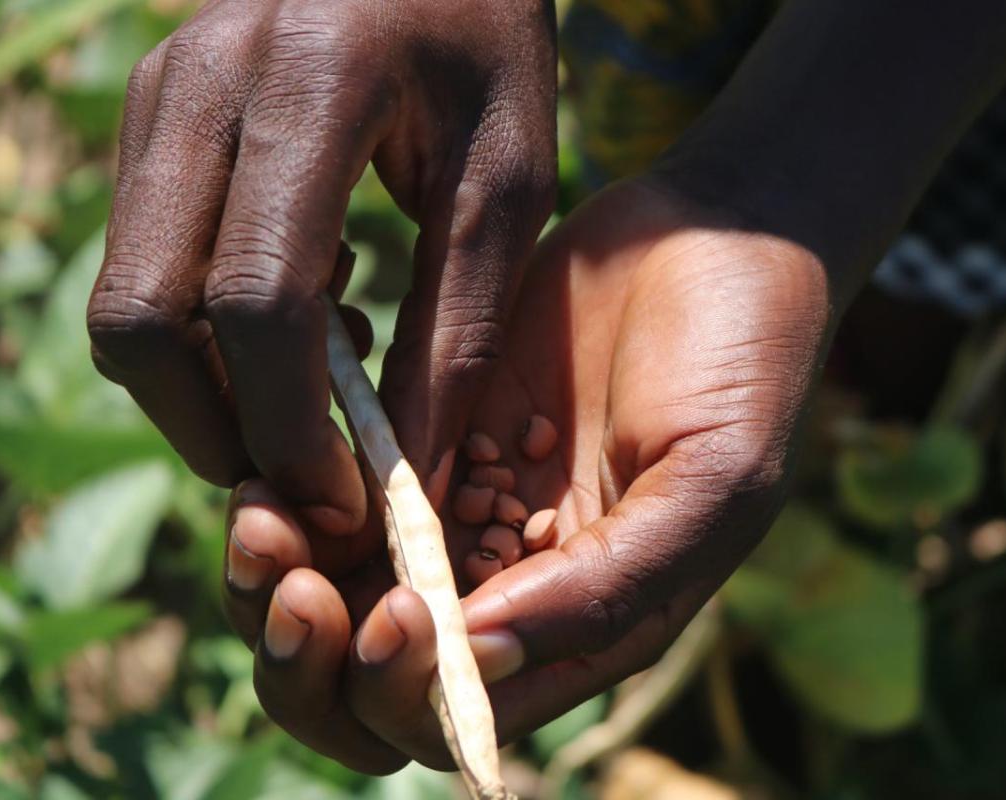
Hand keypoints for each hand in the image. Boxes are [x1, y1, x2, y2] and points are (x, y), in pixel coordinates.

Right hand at [87, 0, 556, 532]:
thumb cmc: (489, 53)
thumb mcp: (505, 186)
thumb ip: (456, 329)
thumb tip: (411, 473)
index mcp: (314, 84)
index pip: (257, 297)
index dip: (288, 422)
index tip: (341, 497)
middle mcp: (204, 82)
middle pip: (143, 313)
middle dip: (214, 426)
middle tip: (304, 475)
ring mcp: (160, 93)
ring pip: (123, 297)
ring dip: (201, 386)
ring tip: (315, 385)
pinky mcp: (151, 115)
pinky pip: (138, 260)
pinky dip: (197, 331)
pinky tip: (294, 320)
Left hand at [221, 175, 834, 771]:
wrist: (716, 235)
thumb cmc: (744, 365)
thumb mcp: (711, 483)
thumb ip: (607, 586)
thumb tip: (474, 661)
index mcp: (583, 624)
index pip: (458, 717)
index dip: (402, 693)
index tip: (395, 609)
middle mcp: (511, 586)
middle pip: (370, 676)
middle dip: (307, 655)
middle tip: (286, 571)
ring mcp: (464, 510)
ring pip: (332, 591)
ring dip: (276, 577)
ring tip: (261, 507)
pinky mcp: (431, 433)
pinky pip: (335, 491)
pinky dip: (292, 491)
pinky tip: (274, 456)